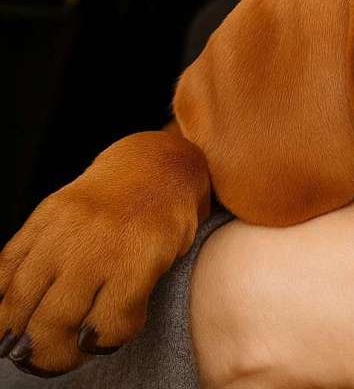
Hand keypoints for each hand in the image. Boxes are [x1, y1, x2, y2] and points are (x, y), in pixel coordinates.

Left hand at [0, 131, 207, 375]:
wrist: (167, 165)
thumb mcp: (68, 212)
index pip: (4, 279)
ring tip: (72, 355)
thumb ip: (40, 249)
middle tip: (36, 358)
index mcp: (46, 220)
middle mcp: (69, 233)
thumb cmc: (118, 197)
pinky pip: (113, 316)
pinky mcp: (141, 258)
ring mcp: (103, 246)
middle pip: (27, 304)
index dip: (1, 318)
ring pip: (62, 318)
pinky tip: (110, 334)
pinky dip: (107, 337)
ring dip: (61, 351)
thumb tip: (9, 303)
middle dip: (27, 343)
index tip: (5, 339)